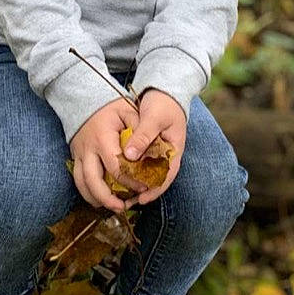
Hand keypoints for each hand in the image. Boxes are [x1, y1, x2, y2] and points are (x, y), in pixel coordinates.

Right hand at [68, 98, 141, 214]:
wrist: (84, 100)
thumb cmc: (112, 106)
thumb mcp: (129, 111)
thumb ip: (139, 131)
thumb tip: (142, 155)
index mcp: (102, 137)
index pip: (116, 167)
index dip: (130, 181)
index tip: (143, 186)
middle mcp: (87, 148)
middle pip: (93, 181)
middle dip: (108, 198)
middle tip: (123, 207)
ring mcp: (78, 154)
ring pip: (81, 184)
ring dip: (95, 199)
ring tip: (112, 207)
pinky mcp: (74, 157)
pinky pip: (77, 180)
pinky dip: (88, 192)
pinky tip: (100, 199)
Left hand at [122, 89, 186, 203]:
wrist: (165, 91)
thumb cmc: (162, 103)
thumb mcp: (153, 117)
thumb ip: (143, 135)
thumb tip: (129, 156)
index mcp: (174, 150)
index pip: (167, 176)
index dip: (155, 190)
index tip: (142, 199)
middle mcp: (167, 155)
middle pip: (157, 180)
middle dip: (143, 193)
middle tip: (127, 203)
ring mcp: (158, 154)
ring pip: (148, 175)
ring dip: (136, 186)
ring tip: (121, 197)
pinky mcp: (149, 150)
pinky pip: (141, 166)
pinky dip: (132, 174)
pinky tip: (119, 179)